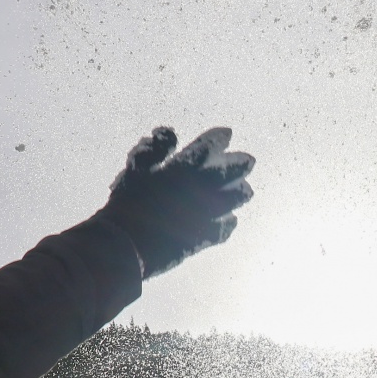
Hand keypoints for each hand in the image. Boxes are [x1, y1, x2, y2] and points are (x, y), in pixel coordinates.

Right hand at [98, 126, 254, 278]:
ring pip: (237, 197)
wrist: (129, 243)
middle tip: (248, 161)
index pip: (212, 144)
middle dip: (242, 163)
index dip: (219, 137)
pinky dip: (228, 221)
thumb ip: (155, 148)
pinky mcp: (207, 235)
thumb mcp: (136, 167)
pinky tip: (229, 220)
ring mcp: (209, 212)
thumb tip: (171, 134)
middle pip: (234, 169)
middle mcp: (204, 186)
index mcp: (187, 165)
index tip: (226, 134)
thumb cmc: (129, 201)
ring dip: (241, 191)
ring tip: (245, 190)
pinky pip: (226, 226)